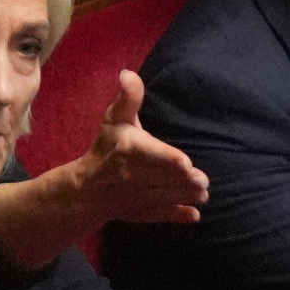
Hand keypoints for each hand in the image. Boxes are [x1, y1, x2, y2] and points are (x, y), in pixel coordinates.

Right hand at [0, 70, 208, 270]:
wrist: (86, 189)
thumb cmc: (106, 147)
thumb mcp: (114, 119)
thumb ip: (128, 98)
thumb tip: (128, 73)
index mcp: (127, 149)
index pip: (150, 154)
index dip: (169, 159)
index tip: (186, 164)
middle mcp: (131, 176)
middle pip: (162, 177)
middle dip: (183, 181)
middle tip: (202, 181)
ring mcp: (136, 197)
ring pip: (165, 197)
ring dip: (185, 196)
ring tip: (203, 193)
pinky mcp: (141, 213)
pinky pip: (160, 215)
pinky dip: (177, 216)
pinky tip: (193, 215)